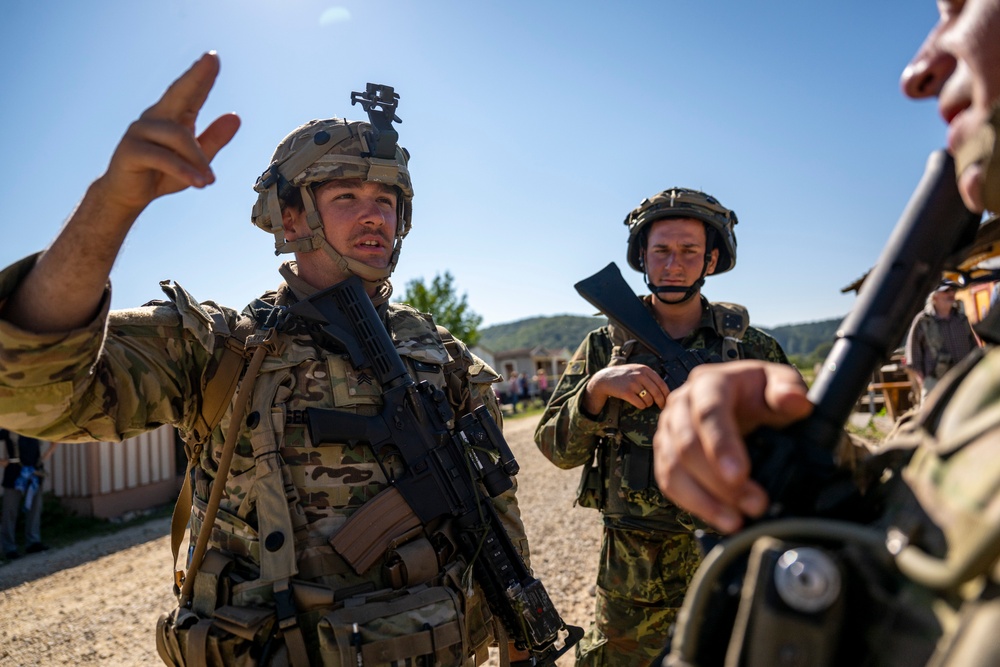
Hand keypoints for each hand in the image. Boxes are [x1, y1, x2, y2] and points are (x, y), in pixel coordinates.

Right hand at [0, 52, 240, 333]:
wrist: (129, 196)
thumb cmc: (162, 174)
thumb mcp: (195, 161)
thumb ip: (214, 139)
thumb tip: (235, 116)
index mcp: (171, 117)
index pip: (189, 92)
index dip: (200, 75)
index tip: (213, 57)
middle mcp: (154, 118)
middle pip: (177, 93)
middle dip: (195, 77)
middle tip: (211, 61)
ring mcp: (139, 131)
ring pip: (178, 136)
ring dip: (198, 160)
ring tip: (209, 181)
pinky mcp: (130, 150)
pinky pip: (163, 156)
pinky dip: (184, 170)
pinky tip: (199, 183)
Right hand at [581, 363, 668, 413]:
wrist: (605, 378)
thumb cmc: (624, 376)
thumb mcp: (637, 370)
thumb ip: (650, 377)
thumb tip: (666, 391)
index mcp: (645, 369)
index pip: (662, 384)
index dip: (666, 394)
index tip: (667, 400)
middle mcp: (640, 375)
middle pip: (657, 393)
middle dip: (661, 402)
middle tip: (661, 407)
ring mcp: (633, 384)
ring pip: (649, 400)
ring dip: (648, 404)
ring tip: (644, 402)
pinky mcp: (626, 393)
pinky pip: (640, 404)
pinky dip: (641, 406)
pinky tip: (638, 403)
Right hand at [652, 361, 811, 532]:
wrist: (744, 404)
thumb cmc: (760, 395)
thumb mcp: (780, 384)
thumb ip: (789, 389)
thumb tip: (794, 400)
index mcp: (709, 382)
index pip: (708, 412)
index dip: (721, 445)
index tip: (739, 475)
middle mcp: (681, 404)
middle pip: (687, 444)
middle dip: (717, 480)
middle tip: (754, 504)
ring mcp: (669, 430)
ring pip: (673, 468)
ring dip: (704, 499)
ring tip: (737, 520)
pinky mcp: (665, 454)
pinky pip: (669, 483)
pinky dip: (692, 504)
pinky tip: (720, 518)